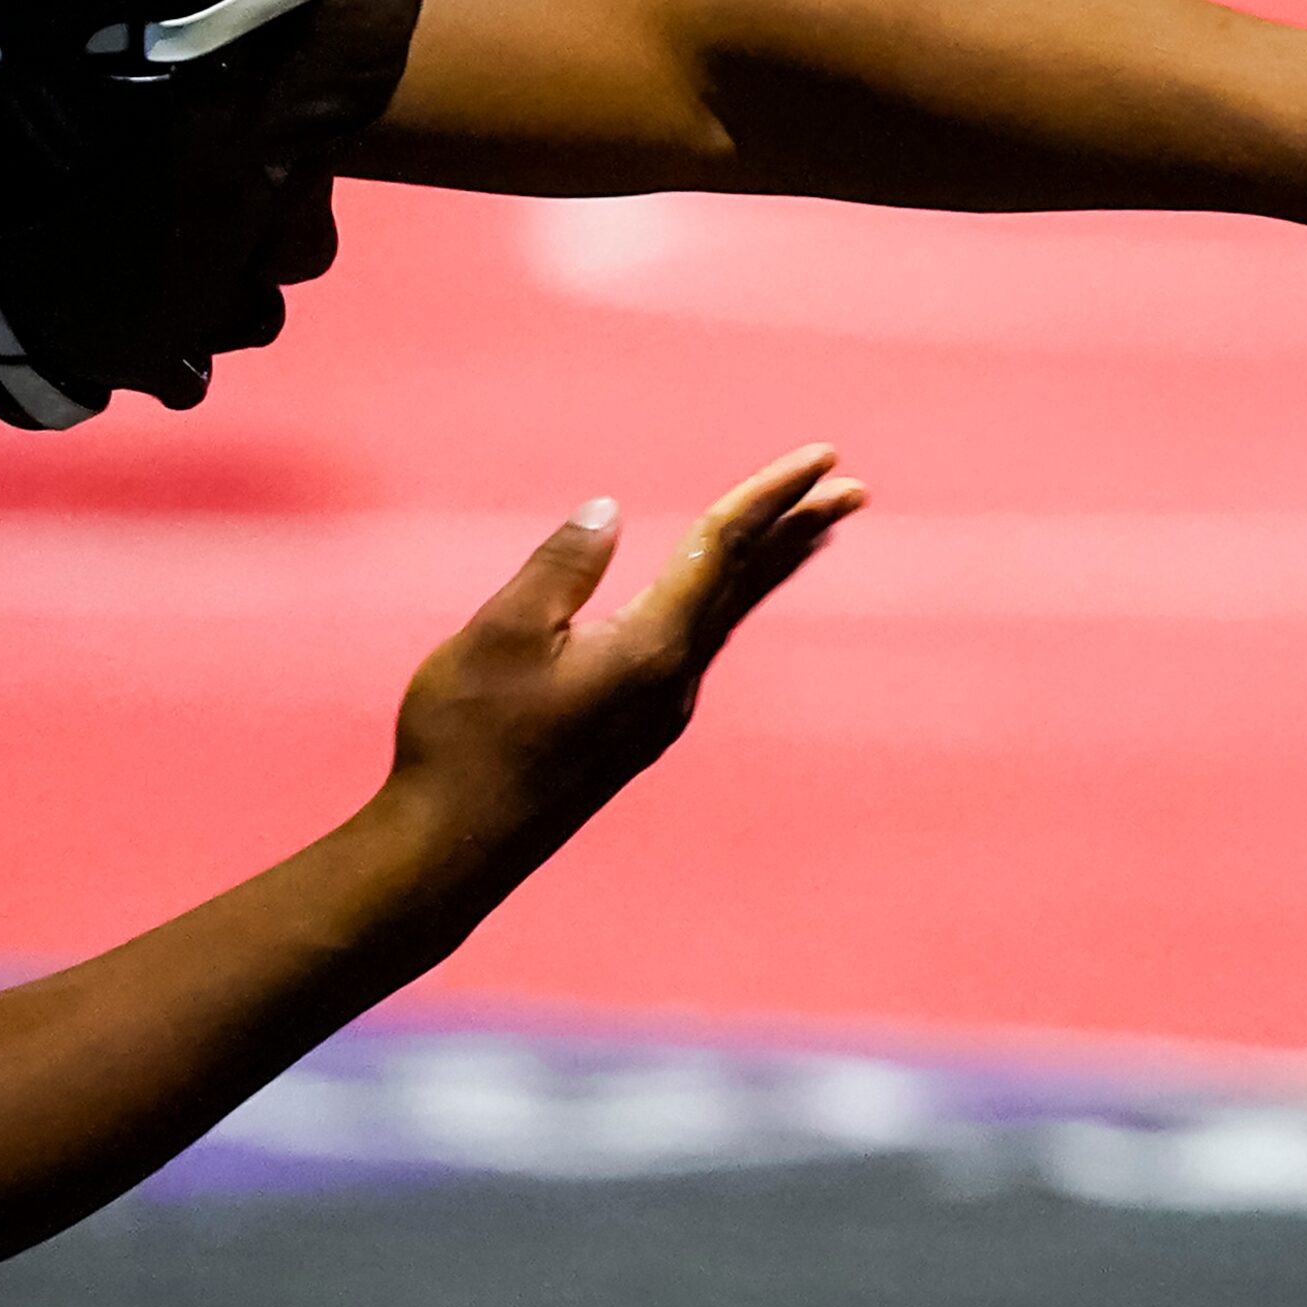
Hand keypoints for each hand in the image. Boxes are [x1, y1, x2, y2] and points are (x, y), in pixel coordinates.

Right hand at [382, 444, 866, 887]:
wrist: (450, 851)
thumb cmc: (465, 739)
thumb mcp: (500, 634)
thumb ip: (561, 568)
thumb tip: (608, 511)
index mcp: (651, 649)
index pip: (725, 550)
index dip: (771, 494)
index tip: (823, 454)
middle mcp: (673, 683)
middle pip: (747, 585)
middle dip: (800, 530)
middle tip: (855, 489)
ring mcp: (659, 713)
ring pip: (728, 618)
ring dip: (770, 568)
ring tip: (811, 532)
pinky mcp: (636, 732)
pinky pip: (700, 645)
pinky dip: (727, 604)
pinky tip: (721, 599)